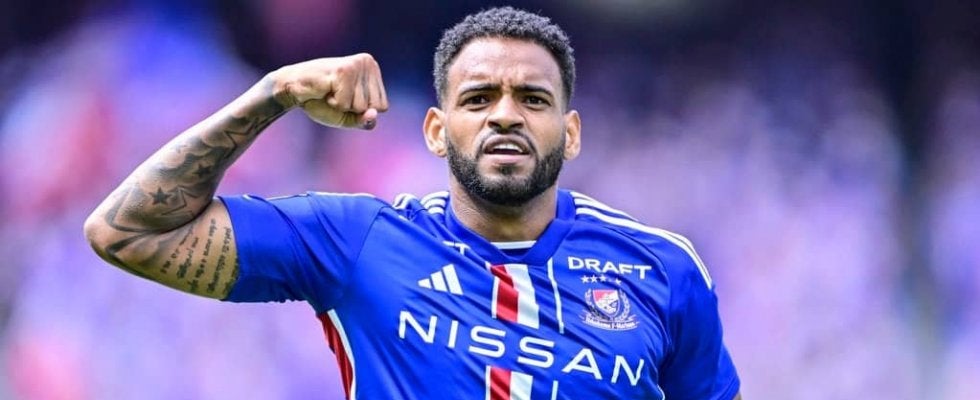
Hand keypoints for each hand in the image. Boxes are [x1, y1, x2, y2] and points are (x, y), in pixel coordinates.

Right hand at [268, 54, 388, 128]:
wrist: (292, 90)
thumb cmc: (322, 101)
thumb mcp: (348, 116)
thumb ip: (364, 120)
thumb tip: (373, 114)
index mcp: (373, 70)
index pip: (382, 107)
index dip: (361, 111)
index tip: (345, 97)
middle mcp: (368, 63)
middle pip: (373, 107)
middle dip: (352, 109)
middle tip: (336, 94)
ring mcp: (357, 65)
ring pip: (360, 106)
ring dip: (341, 105)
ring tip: (330, 91)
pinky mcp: (344, 71)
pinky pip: (345, 104)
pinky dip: (333, 103)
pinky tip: (325, 90)